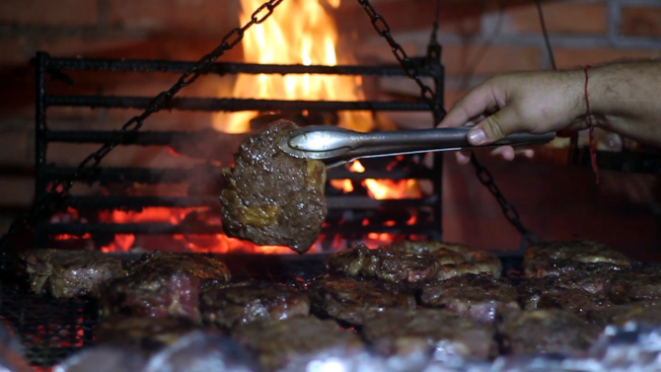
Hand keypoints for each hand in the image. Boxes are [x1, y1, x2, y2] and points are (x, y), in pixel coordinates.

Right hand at [438, 70, 588, 163]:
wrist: (587, 100)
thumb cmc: (550, 101)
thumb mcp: (518, 117)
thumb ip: (492, 129)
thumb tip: (470, 138)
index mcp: (492, 90)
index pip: (462, 108)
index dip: (448, 125)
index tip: (436, 143)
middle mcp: (498, 98)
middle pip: (476, 123)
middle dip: (476, 143)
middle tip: (465, 161)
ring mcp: (512, 109)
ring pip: (494, 133)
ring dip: (500, 147)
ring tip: (511, 156)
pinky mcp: (525, 119)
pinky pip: (511, 136)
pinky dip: (516, 146)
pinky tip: (528, 153)